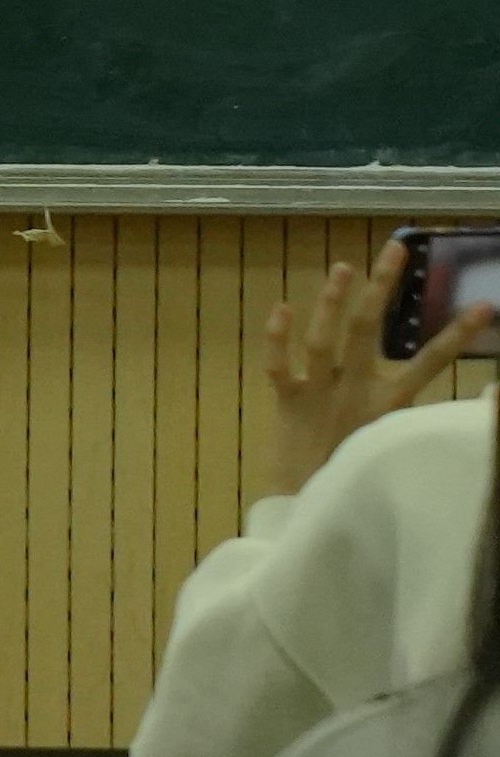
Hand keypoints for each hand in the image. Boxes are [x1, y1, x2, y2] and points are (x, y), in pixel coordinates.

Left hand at [257, 235, 469, 496]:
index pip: (432, 361)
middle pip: (370, 329)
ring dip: (333, 300)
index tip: (483, 307)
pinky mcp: (286, 401)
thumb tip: (463, 397)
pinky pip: (278, 365)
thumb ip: (411, 412)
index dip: (458, 334)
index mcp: (390, 402)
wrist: (311, 508)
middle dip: (383, 286)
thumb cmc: (354, 471)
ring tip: (344, 265)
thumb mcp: (392, 439)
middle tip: (394, 248)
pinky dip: (276, 336)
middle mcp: (355, 391)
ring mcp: (318, 393)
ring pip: (324, 338)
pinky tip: (282, 305)